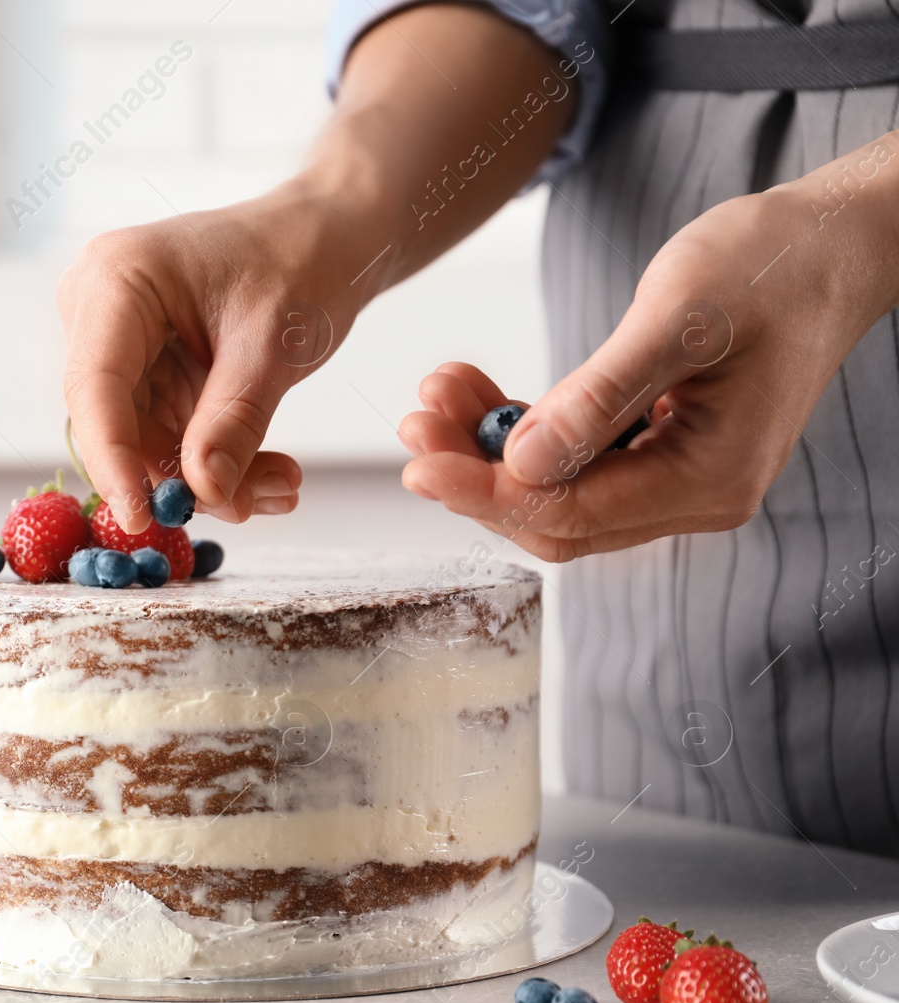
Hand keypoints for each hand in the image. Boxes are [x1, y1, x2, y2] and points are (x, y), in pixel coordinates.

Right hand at [59, 181, 365, 531]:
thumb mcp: (274, 347)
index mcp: (116, 278)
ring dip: (206, 476)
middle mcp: (100, 307)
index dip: (113, 460)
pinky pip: (166, 433)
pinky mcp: (145, 368)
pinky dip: (214, 461)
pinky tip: (267, 475)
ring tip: (281, 486)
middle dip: (178, 474)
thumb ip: (234, 422)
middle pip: (116, 421)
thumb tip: (202, 494)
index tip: (143, 518)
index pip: (95, 385)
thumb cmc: (302, 261)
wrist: (328, 236)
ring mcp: (119, 340)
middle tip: (249, 505)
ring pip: (143, 438)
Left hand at [399, 139, 898, 561]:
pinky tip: (476, 391)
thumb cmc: (770, 266)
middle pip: (555, 517)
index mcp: (708, 478)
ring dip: (488, 449)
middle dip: (475, 474)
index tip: (416, 463)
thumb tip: (521, 462)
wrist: (829, 243)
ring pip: (556, 491)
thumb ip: (599, 397)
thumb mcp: (678, 319)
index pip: (570, 514)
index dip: (483, 494)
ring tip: (436, 393)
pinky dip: (522, 429)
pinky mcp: (658, 449)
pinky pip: (574, 460)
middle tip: (414, 421)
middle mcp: (694, 495)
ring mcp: (676, 476)